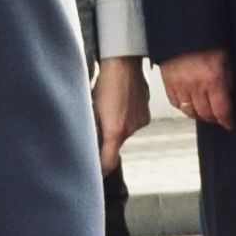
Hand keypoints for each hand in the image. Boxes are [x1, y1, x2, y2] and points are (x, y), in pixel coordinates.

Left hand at [92, 53, 147, 172]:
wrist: (124, 62)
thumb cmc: (104, 82)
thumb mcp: (92, 109)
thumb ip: (92, 132)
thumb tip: (89, 147)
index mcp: (115, 130)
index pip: (108, 163)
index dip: (100, 171)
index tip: (94, 173)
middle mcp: (130, 129)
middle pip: (116, 146)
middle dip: (106, 142)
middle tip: (96, 127)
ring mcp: (140, 122)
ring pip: (124, 133)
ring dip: (116, 127)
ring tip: (109, 108)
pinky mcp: (146, 114)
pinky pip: (133, 123)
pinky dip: (125, 118)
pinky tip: (120, 104)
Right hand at [158, 48, 233, 130]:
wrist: (184, 27)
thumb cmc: (208, 40)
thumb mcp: (226, 58)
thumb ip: (228, 80)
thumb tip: (229, 99)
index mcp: (213, 78)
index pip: (221, 110)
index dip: (227, 120)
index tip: (230, 123)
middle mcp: (195, 85)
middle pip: (206, 114)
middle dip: (214, 119)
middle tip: (219, 118)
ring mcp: (180, 85)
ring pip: (190, 112)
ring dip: (200, 115)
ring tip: (206, 112)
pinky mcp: (168, 83)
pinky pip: (176, 103)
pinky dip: (185, 107)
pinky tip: (191, 103)